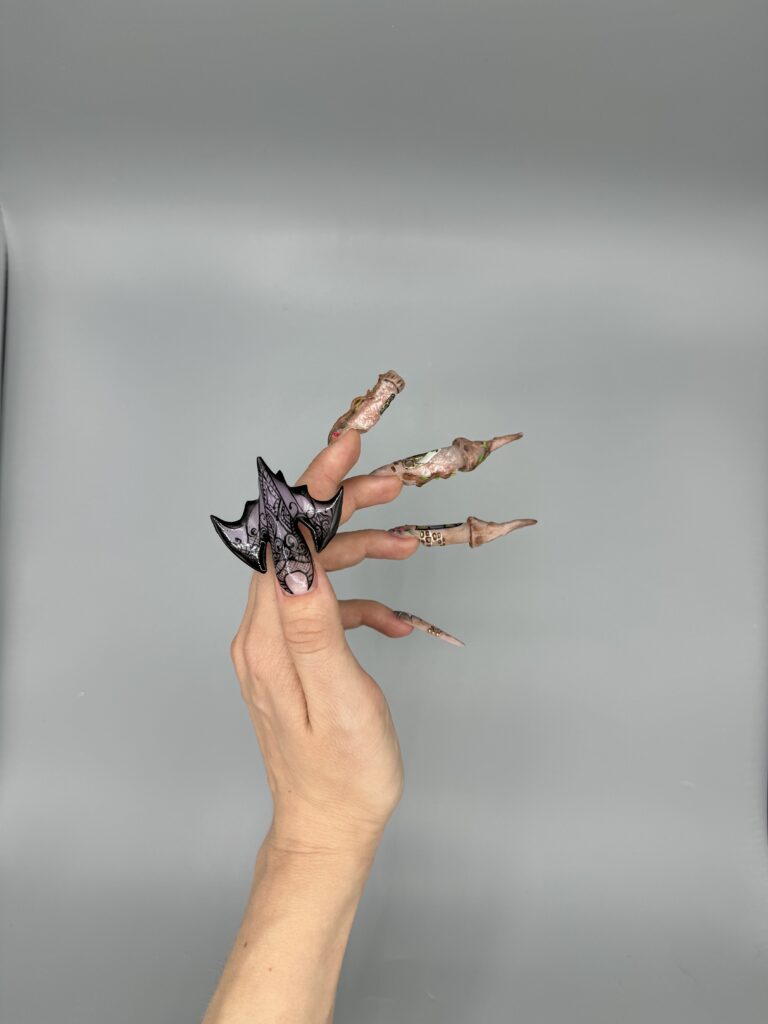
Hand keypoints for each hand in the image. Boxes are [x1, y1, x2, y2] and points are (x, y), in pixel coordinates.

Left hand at [228, 427, 420, 854]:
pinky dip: (361, 601)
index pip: (284, 539)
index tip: (348, 443)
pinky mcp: (296, 659)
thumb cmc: (344, 775)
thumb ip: (314, 624)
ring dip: (358, 549)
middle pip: (297, 545)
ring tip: (405, 542)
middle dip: (343, 505)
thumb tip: (297, 553)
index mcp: (269, 638)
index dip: (315, 486)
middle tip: (392, 482)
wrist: (329, 829)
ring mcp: (276, 647)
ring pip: (314, 571)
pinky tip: (395, 619)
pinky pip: (326, 610)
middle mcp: (262, 634)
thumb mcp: (339, 698)